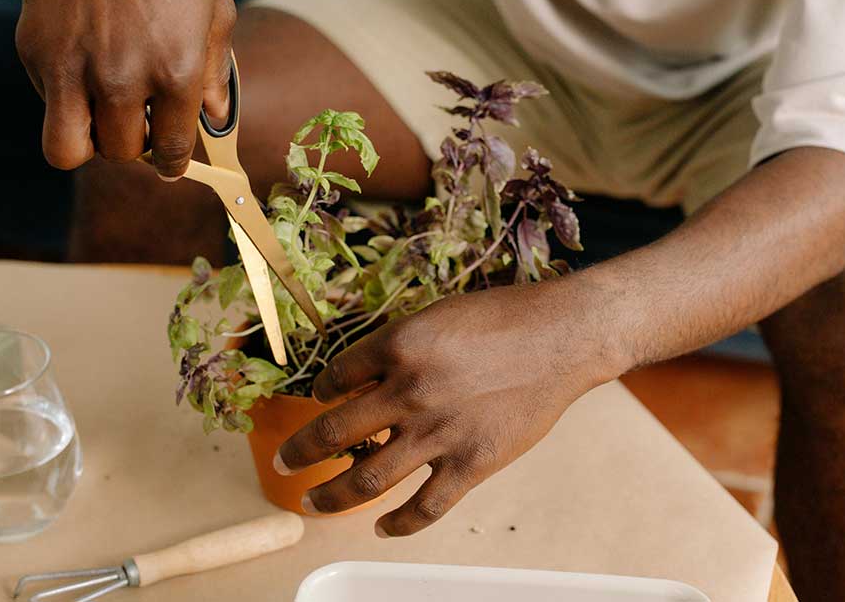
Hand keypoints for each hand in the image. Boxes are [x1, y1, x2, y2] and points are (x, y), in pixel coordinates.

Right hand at [16, 0, 234, 176]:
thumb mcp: (215, 10)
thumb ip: (216, 72)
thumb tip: (213, 118)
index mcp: (176, 70)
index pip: (170, 148)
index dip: (170, 162)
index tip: (167, 163)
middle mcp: (122, 76)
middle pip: (119, 153)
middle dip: (131, 146)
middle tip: (136, 125)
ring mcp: (72, 65)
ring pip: (67, 149)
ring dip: (87, 142)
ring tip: (101, 117)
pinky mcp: (35, 50)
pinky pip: (47, 101)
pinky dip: (64, 96)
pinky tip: (84, 61)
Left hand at [275, 281, 624, 536]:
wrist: (562, 337)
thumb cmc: (502, 317)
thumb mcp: (436, 314)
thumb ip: (398, 346)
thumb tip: (362, 376)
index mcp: (397, 345)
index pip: (335, 377)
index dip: (320, 392)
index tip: (318, 401)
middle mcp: (409, 391)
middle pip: (334, 433)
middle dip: (300, 453)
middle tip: (283, 463)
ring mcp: (439, 433)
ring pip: (367, 480)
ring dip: (332, 496)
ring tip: (313, 502)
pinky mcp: (472, 464)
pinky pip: (425, 507)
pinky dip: (399, 524)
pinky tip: (382, 528)